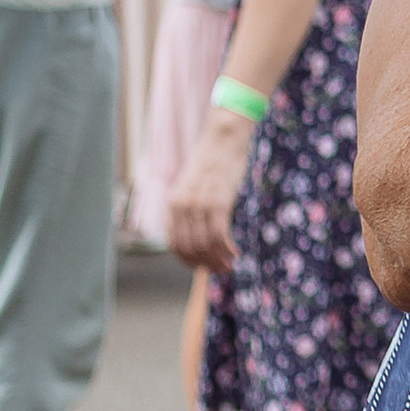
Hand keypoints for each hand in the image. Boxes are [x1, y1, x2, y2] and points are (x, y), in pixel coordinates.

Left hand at [169, 108, 256, 274]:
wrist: (223, 139)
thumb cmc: (213, 163)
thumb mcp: (194, 187)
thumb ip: (191, 208)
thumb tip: (198, 234)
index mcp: (173, 204)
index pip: (175, 244)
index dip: (188, 261)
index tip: (203, 267)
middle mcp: (182, 205)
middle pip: (190, 248)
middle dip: (206, 264)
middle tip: (221, 270)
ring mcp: (199, 203)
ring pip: (205, 244)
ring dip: (218, 259)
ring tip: (230, 265)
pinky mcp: (218, 201)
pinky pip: (219, 234)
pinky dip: (227, 249)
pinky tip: (236, 253)